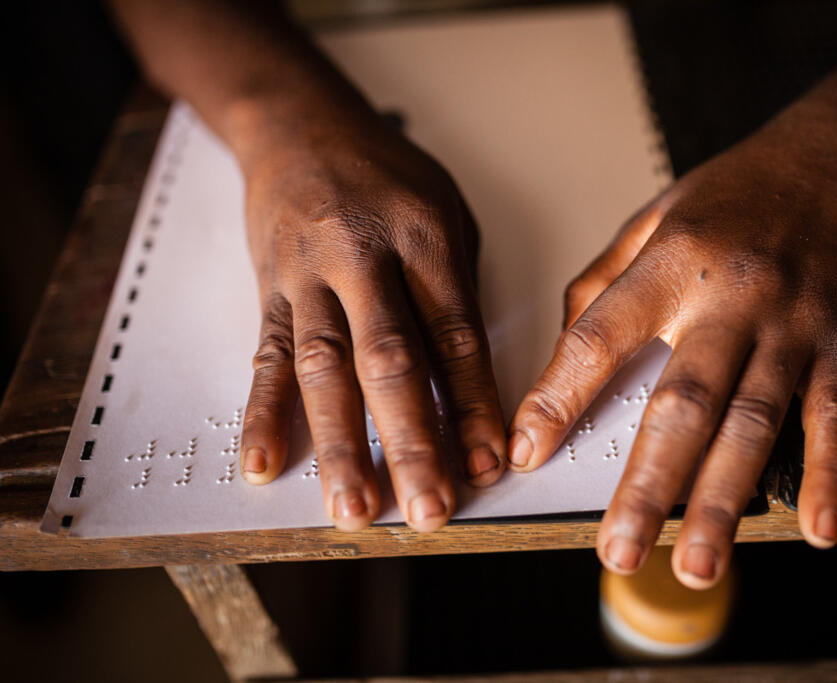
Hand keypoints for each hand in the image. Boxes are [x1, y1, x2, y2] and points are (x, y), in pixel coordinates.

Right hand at [236, 98, 505, 531]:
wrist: (300, 126)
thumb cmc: (387, 174)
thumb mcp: (446, 212)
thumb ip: (456, 292)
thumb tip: (470, 386)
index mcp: (424, 238)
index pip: (455, 335)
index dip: (473, 404)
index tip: (488, 464)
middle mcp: (363, 258)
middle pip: (389, 359)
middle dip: (411, 440)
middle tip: (428, 508)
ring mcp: (309, 276)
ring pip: (324, 369)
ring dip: (339, 444)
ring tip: (353, 508)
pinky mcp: (269, 291)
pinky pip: (267, 357)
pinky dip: (263, 413)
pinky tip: (264, 463)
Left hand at [508, 112, 836, 585]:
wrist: (832, 158)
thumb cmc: (731, 193)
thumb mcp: (648, 221)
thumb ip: (598, 287)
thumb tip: (560, 355)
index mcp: (669, 265)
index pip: (599, 339)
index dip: (558, 399)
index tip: (526, 454)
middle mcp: (730, 298)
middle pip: (682, 403)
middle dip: (648, 485)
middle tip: (618, 550)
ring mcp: (792, 324)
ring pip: (754, 423)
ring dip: (724, 500)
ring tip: (694, 562)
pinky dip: (828, 474)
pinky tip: (814, 527)